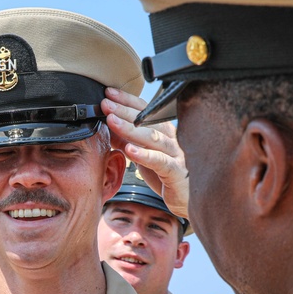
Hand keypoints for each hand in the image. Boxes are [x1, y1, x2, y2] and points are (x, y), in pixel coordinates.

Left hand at [102, 87, 189, 218]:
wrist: (187, 200)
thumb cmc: (165, 176)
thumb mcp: (143, 155)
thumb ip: (128, 140)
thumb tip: (108, 126)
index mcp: (163, 132)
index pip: (145, 110)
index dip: (127, 100)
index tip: (109, 93)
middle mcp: (170, 139)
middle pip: (147, 120)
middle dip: (124, 110)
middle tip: (106, 103)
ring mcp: (175, 154)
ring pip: (152, 137)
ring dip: (130, 128)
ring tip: (112, 121)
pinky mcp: (176, 172)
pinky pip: (160, 161)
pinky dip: (144, 155)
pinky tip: (130, 150)